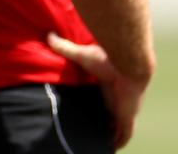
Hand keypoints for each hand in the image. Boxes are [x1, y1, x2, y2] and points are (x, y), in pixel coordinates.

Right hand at [48, 32, 146, 148]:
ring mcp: (123, 108)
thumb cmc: (107, 58)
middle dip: (104, 120)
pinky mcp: (127, 116)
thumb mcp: (81, 54)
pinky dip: (120, 140)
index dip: (98, 103)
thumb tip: (49, 35)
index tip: (89, 108)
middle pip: (110, 113)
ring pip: (118, 125)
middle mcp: (116, 98)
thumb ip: (64, 47)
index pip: (102, 97)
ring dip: (112, 133)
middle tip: (92, 127)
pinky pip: (125, 133)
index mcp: (106, 85)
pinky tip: (114, 146)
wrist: (128, 64)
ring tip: (101, 141)